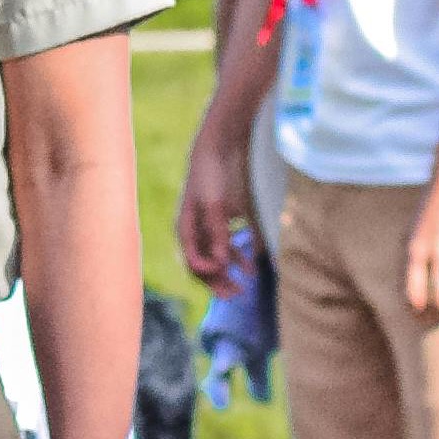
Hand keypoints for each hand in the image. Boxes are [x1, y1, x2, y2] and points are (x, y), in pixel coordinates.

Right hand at [177, 120, 254, 293]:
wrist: (221, 144)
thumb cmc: (211, 174)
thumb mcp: (214, 205)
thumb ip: (217, 234)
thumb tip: (219, 265)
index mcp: (186, 227)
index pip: (192, 260)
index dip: (205, 273)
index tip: (222, 274)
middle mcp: (197, 229)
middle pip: (204, 263)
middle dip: (218, 280)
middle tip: (235, 294)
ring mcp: (212, 224)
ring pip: (218, 256)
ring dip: (230, 270)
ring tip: (246, 282)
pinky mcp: (227, 217)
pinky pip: (231, 243)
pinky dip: (241, 254)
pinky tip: (252, 263)